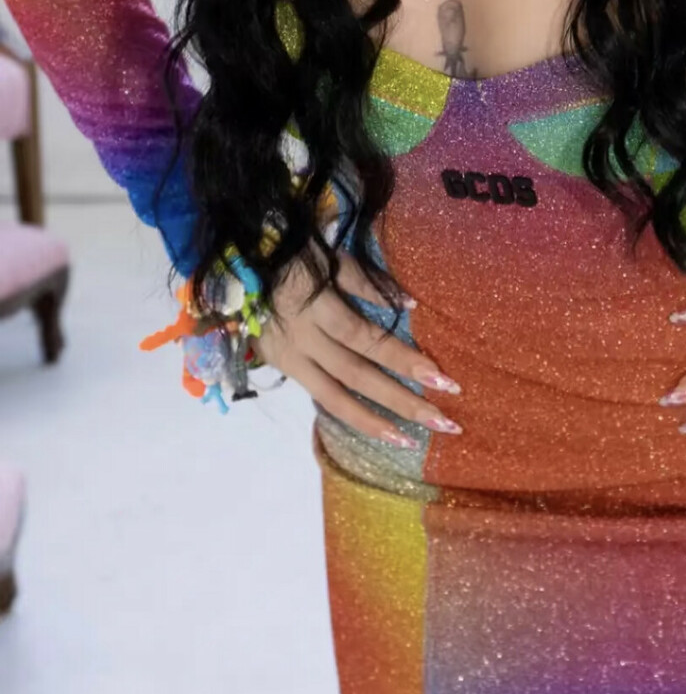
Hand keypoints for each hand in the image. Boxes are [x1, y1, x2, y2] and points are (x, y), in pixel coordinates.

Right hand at [254, 252, 463, 444]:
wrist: (236, 261)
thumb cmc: (292, 251)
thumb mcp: (330, 256)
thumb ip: (367, 282)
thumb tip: (410, 304)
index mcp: (317, 306)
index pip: (367, 340)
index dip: (403, 360)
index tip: (440, 379)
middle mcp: (303, 339)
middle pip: (358, 375)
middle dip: (401, 400)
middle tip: (442, 422)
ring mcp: (290, 357)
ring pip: (335, 398)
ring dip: (376, 421)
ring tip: (410, 442)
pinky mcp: (282, 366)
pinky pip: (319, 396)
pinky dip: (348, 414)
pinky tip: (376, 429)